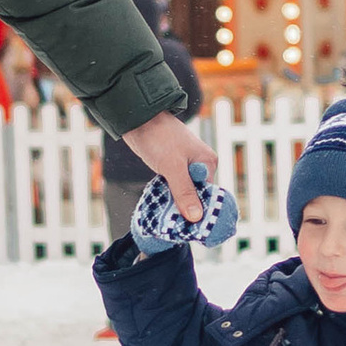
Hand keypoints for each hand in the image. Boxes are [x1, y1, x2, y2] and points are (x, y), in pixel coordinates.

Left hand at [118, 107, 228, 235]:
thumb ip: (184, 192)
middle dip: (185, 209)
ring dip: (175, 203)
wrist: (138, 117)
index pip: (207, 195)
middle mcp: (200, 164)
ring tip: (166, 219)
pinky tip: (162, 205)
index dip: (197, 212)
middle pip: (196, 195)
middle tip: (173, 226)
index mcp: (208, 163)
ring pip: (183, 192)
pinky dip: (168, 195)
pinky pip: (174, 186)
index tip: (187, 228)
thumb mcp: (172, 167)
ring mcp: (186, 165)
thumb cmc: (158, 138)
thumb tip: (196, 217)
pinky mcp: (172, 166)